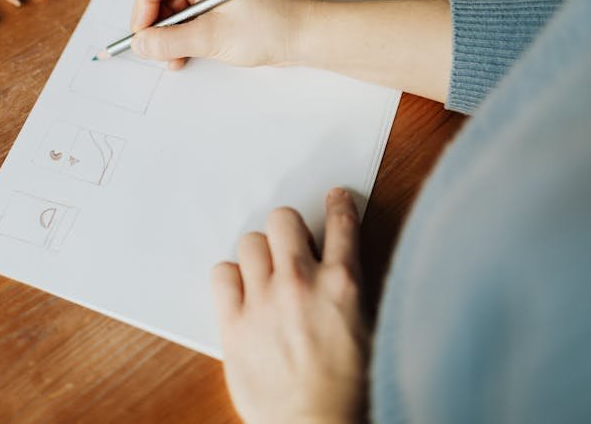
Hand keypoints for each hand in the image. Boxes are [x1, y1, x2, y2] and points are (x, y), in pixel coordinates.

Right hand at [128, 0, 313, 69]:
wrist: (300, 36)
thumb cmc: (270, 25)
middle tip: (160, 48)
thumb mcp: (213, 37)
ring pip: (162, 7)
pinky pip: (178, 16)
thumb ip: (170, 41)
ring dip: (164, 34)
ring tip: (176, 55)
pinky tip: (183, 53)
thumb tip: (141, 44)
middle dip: (153, 22)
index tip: (149, 31)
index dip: (141, 3)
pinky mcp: (207, 0)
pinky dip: (176, 36)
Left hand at [211, 189, 368, 423]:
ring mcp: (264, 301)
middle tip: (290, 245)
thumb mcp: (369, 332)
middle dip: (288, 229)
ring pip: (250, 241)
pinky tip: (241, 293)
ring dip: (258, 254)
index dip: (338, 205)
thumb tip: (338, 270)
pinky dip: (230, 279)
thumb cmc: (349, 392)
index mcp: (343, 285)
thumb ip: (349, 292)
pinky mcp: (235, 323)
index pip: (341, 224)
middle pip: (283, 219)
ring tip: (264, 275)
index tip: (335, 199)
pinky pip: (221, 274)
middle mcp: (301, 283)